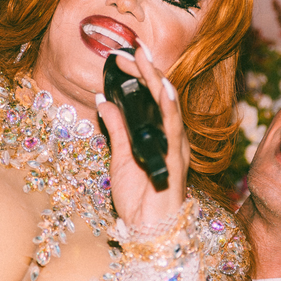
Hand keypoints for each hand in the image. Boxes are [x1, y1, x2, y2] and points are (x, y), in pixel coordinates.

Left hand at [95, 47, 188, 234]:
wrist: (148, 232)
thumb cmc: (139, 200)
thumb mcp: (119, 159)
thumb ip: (116, 130)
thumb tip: (104, 101)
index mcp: (159, 136)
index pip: (153, 97)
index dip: (141, 74)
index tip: (125, 55)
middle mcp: (171, 137)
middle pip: (162, 95)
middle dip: (148, 69)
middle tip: (132, 48)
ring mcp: (175, 147)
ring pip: (169, 106)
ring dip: (156, 80)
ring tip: (143, 58)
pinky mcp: (176, 160)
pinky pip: (172, 130)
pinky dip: (168, 108)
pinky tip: (162, 90)